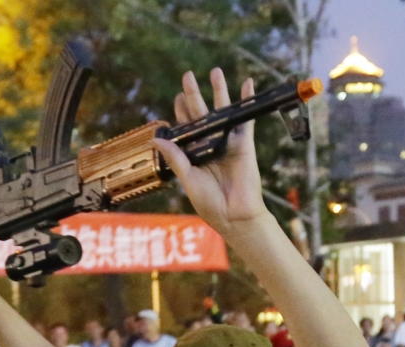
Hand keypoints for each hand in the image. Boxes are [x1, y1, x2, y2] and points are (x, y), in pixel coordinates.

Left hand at [153, 69, 268, 235]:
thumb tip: (156, 138)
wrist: (235, 216)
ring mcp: (228, 142)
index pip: (187, 126)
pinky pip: (245, 119)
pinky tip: (247, 84)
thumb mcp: (188, 179)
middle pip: (202, 113)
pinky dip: (246, 101)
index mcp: (196, 153)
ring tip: (215, 71)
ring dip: (219, 90)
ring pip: (222, 111)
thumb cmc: (210, 204)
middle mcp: (211, 144)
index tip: (178, 96)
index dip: (182, 110)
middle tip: (187, 75)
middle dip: (194, 93)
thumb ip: (175, 158)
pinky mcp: (244, 144)